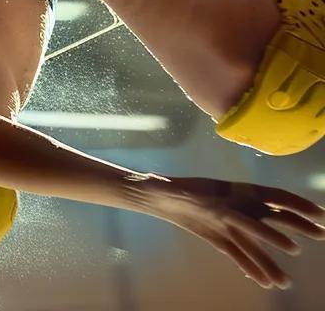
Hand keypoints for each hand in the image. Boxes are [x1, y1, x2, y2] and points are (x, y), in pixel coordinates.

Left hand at [142, 176, 324, 288]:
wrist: (156, 199)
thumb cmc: (161, 187)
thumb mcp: (162, 185)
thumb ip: (163, 186)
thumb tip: (155, 180)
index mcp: (229, 193)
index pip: (267, 197)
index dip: (292, 203)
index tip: (315, 212)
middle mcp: (235, 209)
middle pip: (270, 220)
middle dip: (296, 227)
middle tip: (321, 235)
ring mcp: (229, 227)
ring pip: (255, 247)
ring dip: (270, 264)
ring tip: (285, 283)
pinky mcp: (220, 240)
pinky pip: (239, 256)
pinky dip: (251, 268)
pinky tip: (265, 283)